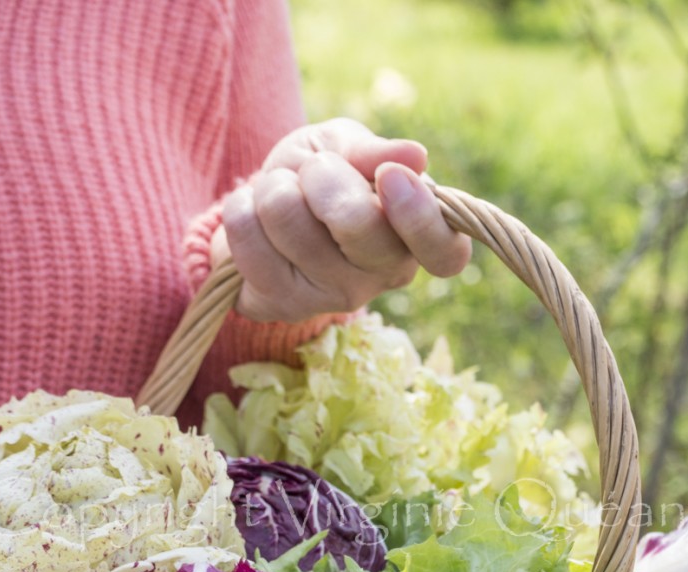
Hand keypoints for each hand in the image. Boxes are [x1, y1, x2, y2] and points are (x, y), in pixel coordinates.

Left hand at [211, 118, 471, 322]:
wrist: (261, 211)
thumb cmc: (318, 177)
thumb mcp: (345, 148)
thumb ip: (372, 152)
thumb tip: (415, 156)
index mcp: (413, 237)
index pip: (445, 252)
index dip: (420, 217)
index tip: (390, 177)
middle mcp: (381, 276)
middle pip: (360, 228)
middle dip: (323, 175)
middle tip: (314, 171)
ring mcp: (331, 298)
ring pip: (290, 222)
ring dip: (274, 188)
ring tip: (280, 193)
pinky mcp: (282, 307)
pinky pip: (248, 239)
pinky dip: (241, 210)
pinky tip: (254, 217)